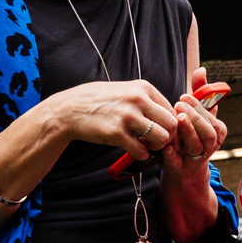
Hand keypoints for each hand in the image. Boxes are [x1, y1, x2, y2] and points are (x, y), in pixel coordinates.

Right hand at [45, 80, 178, 161]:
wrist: (69, 109)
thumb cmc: (99, 101)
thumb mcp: (126, 90)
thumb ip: (147, 99)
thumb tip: (170, 113)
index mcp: (144, 88)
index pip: (173, 110)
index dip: (172, 125)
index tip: (165, 132)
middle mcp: (138, 100)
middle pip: (172, 124)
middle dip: (169, 137)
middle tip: (159, 142)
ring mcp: (128, 116)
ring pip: (161, 138)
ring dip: (156, 146)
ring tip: (147, 146)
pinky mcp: (116, 133)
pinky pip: (141, 151)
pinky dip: (141, 154)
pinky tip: (135, 151)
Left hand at [159, 67, 228, 179]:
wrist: (180, 164)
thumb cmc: (188, 132)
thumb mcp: (194, 113)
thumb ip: (199, 92)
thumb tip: (200, 69)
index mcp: (217, 132)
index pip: (213, 120)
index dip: (200, 108)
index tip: (185, 95)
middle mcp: (209, 146)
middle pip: (209, 134)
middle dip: (196, 118)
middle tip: (179, 104)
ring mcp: (195, 159)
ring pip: (197, 147)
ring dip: (187, 132)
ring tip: (176, 118)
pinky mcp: (178, 168)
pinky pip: (177, 163)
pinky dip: (172, 154)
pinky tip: (166, 144)